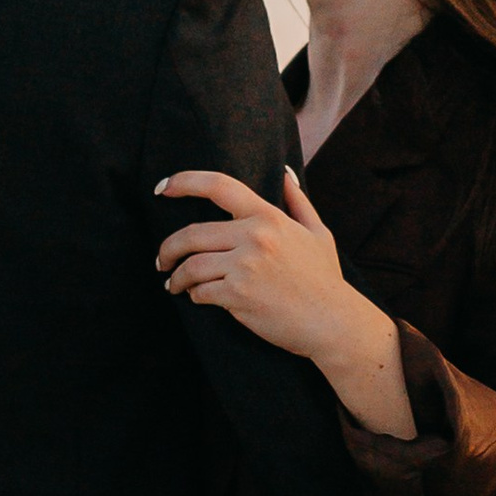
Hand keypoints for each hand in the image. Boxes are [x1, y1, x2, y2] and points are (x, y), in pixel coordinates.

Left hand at [154, 168, 414, 435]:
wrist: (333, 322)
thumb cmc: (325, 279)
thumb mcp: (318, 233)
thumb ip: (298, 201)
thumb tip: (285, 172)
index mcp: (269, 217)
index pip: (218, 186)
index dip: (184, 181)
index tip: (162, 187)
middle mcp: (254, 237)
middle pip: (192, 233)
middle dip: (168, 248)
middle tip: (162, 260)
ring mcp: (245, 267)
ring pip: (191, 266)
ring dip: (176, 277)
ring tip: (174, 284)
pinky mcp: (238, 295)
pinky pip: (201, 292)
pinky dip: (194, 296)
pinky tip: (197, 298)